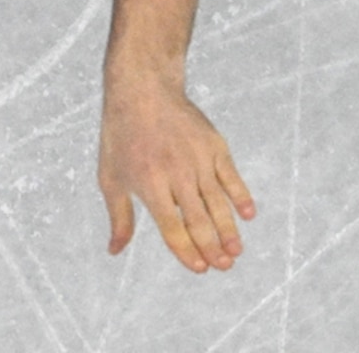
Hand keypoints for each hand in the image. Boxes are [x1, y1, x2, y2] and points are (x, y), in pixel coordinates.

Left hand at [98, 68, 255, 271]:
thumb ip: (118, 216)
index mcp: (149, 183)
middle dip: (213, 247)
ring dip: (229, 230)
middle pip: (199, 219)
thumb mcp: (110, 176)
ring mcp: (198, 158)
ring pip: (218, 202)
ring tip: (235, 251)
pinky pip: (232, 176)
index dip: (187, 251)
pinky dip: (241, 196)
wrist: (142, 89)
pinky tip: (248, 215)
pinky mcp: (214, 145)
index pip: (172, 228)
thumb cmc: (121, 137)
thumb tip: (114, 251)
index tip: (200, 268)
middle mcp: (176, 173)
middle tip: (224, 266)